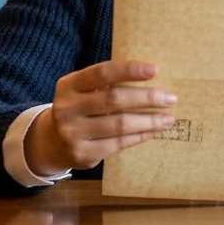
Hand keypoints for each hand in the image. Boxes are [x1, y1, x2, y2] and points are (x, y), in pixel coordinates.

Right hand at [26, 60, 177, 172]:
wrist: (52, 141)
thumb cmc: (79, 108)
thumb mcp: (82, 90)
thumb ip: (106, 83)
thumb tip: (151, 77)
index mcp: (69, 85)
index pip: (102, 73)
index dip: (129, 70)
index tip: (155, 70)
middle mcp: (67, 108)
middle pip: (114, 100)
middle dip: (147, 98)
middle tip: (171, 98)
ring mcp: (73, 133)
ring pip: (120, 125)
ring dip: (149, 121)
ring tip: (168, 118)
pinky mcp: (82, 154)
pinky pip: (118, 144)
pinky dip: (139, 136)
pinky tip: (152, 131)